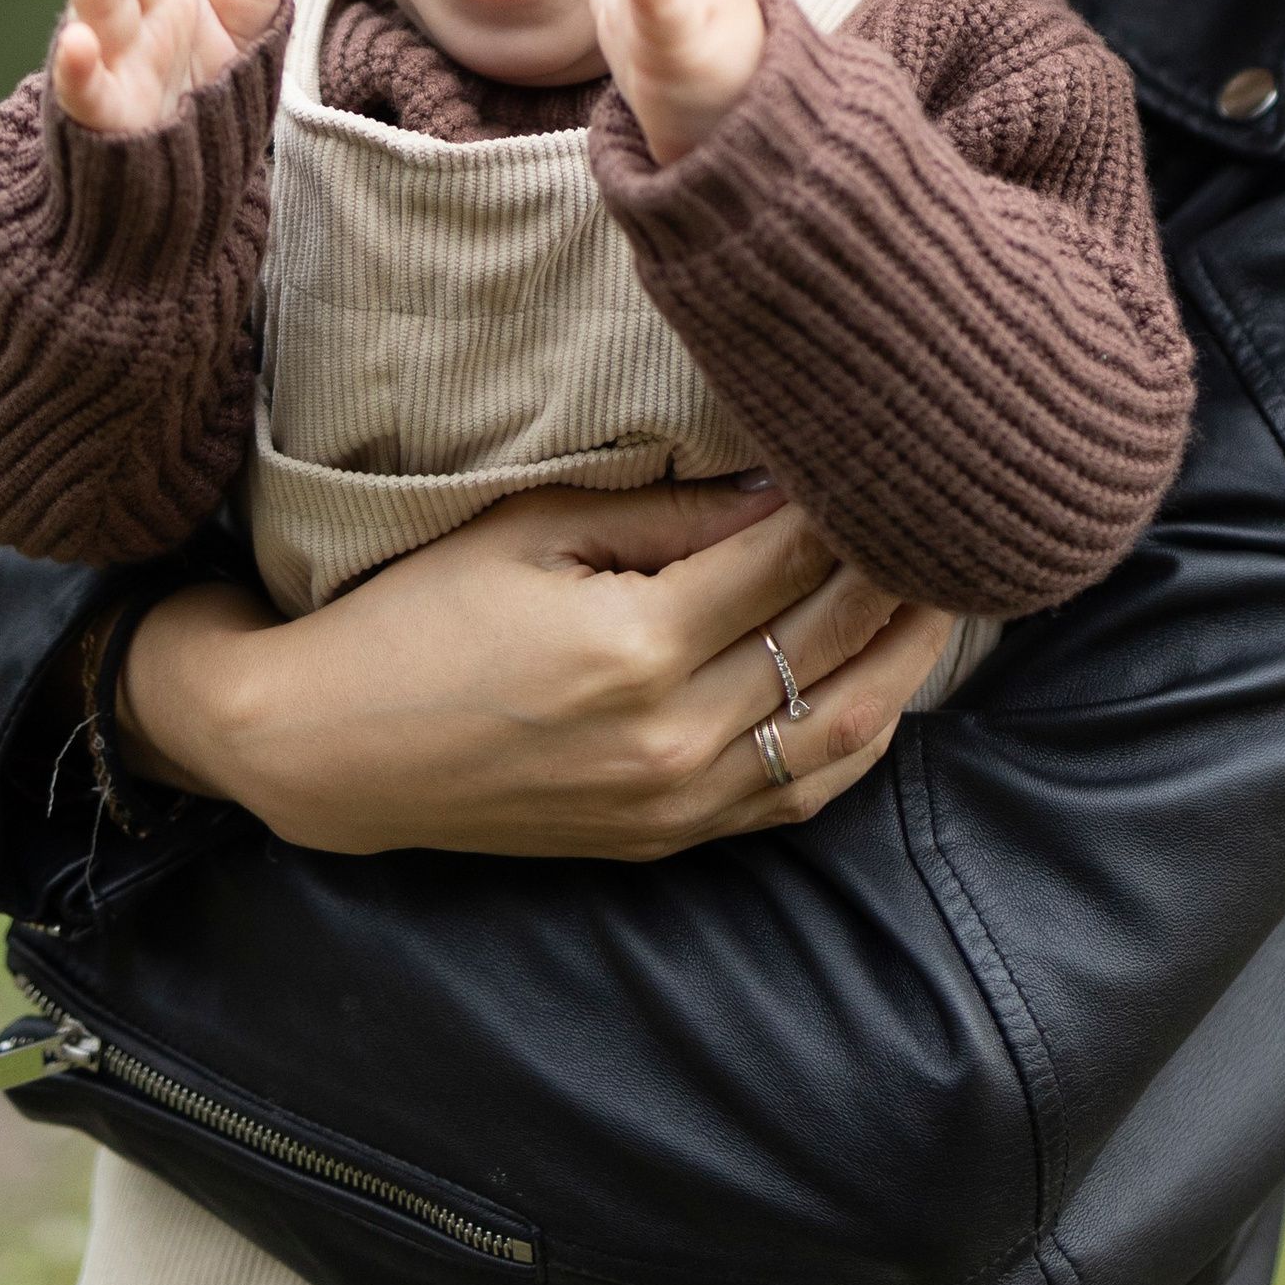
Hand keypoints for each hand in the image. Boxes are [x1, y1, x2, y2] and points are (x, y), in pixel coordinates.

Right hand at [117, 478, 954, 858]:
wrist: (332, 751)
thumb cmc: (422, 613)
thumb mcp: (535, 528)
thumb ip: (673, 515)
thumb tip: (789, 483)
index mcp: (637, 646)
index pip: (794, 558)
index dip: (854, 499)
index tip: (897, 445)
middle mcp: (672, 738)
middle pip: (835, 640)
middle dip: (905, 568)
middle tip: (953, 502)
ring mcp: (676, 802)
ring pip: (842, 729)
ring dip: (905, 656)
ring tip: (948, 585)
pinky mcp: (668, 839)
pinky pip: (801, 795)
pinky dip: (859, 735)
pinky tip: (885, 678)